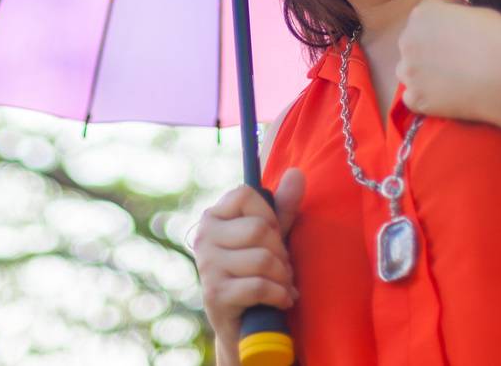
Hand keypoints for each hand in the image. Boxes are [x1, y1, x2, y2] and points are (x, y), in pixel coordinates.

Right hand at [192, 168, 305, 349]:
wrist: (244, 328)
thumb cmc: (257, 273)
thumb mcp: (272, 237)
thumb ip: (283, 207)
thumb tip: (297, 172)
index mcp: (213, 217)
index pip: (245, 194)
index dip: (269, 214)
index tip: (272, 235)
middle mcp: (204, 237)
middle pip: (259, 229)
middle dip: (281, 252)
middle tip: (282, 269)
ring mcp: (207, 266)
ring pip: (263, 259)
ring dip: (283, 277)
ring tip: (283, 286)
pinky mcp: (215, 295)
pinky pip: (260, 286)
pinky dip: (279, 295)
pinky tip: (282, 301)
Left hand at [395, 0, 500, 122]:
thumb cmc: (497, 40)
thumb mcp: (480, 12)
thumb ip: (459, 16)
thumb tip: (458, 25)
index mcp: (423, 13)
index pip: (427, 12)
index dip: (444, 20)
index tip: (457, 29)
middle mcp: (408, 39)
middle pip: (413, 42)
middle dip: (428, 47)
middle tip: (453, 57)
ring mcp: (409, 71)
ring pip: (408, 70)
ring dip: (421, 73)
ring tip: (446, 80)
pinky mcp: (416, 98)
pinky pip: (412, 98)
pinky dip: (425, 99)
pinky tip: (443, 99)